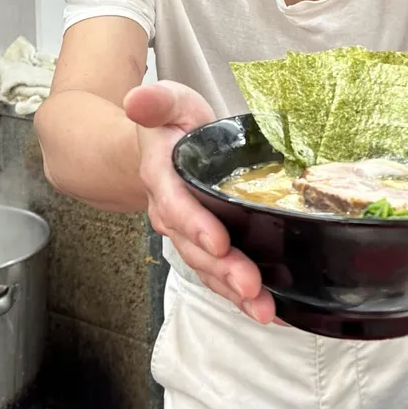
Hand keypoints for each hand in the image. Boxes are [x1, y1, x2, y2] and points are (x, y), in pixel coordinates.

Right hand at [125, 82, 274, 322]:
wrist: (161, 147)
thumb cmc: (172, 125)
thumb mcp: (169, 102)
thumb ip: (157, 100)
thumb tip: (137, 98)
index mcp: (162, 176)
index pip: (176, 204)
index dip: (195, 224)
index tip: (219, 241)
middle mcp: (171, 212)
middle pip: (194, 246)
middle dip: (222, 270)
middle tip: (250, 286)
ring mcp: (187, 233)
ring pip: (207, 267)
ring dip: (233, 291)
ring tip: (263, 309)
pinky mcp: (205, 245)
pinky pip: (218, 274)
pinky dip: (240, 295)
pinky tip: (270, 309)